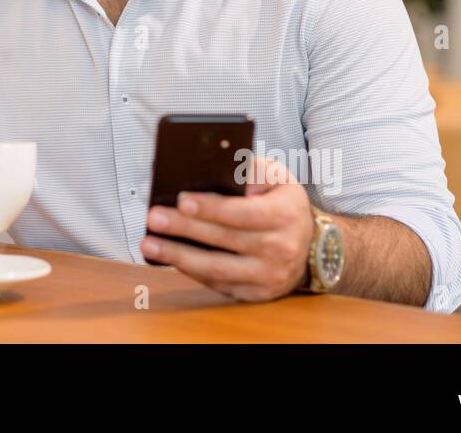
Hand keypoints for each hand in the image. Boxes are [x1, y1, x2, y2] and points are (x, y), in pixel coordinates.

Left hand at [139, 155, 312, 301]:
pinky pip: (218, 284)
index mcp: (285, 215)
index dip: (212, 208)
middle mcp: (280, 249)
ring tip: (149, 243)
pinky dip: (190, 271)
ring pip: (217, 268)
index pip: (244, 213)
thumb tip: (220, 167)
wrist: (311, 247)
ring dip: (178, 256)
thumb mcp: (278, 178)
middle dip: (184, 228)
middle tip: (154, 217)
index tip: (182, 199)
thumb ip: (251, 169)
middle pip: (224, 239)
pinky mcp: (255, 293)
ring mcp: (268, 276)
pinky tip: (168, 258)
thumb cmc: (284, 206)